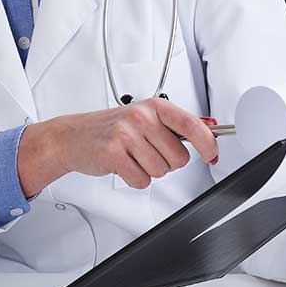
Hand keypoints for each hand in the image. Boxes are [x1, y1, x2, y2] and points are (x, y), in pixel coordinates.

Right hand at [18, 98, 218, 196]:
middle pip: (179, 158)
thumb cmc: (110, 127)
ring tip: (131, 157)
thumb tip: (209, 132)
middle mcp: (141, 117)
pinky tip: (122, 165)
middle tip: (147, 152)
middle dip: (166, 161)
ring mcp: (126, 134)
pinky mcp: (113, 153)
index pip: (192, 125)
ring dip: (148, 170)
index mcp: (153, 106)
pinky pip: (142, 180)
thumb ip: (174, 125)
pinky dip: (134, 179)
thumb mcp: (143, 117)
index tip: (213, 155)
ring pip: (161, 171)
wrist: (72, 135)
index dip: (208, 143)